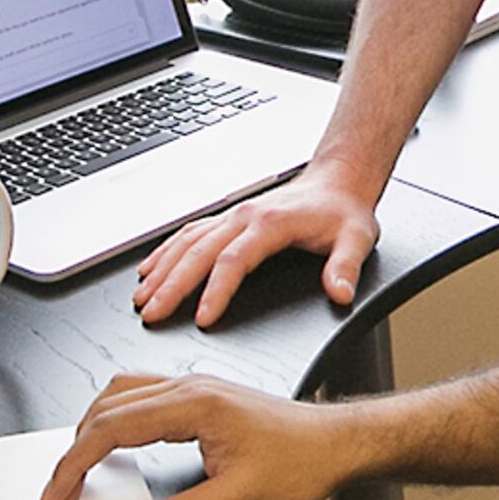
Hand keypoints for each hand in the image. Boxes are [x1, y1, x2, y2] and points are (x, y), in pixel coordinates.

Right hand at [40, 371, 367, 499]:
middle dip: (75, 448)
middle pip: (108, 407)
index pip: (112, 428)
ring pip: (121, 394)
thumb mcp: (239, 498)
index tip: (57, 491)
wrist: (337, 443)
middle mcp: (190, 388)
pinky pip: (142, 396)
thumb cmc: (301, 460)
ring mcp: (195, 388)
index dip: (75, 462)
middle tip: (60, 489)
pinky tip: (117, 443)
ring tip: (79, 467)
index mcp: (194, 405)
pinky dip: (116, 419)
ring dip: (93, 427)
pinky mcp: (202, 397)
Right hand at [130, 169, 379, 327]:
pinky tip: (150, 269)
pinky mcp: (228, 218)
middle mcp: (244, 216)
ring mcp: (233, 215)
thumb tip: (339, 293)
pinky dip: (166, 251)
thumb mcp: (357, 238)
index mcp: (270, 223)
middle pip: (198, 252)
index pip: (234, 261)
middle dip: (171, 285)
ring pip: (187, 242)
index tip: (202, 318)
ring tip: (142, 297)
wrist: (337, 181)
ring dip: (162, 269)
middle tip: (151, 313)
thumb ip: (346, 267)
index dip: (216, 291)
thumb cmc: (342, 212)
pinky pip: (188, 233)